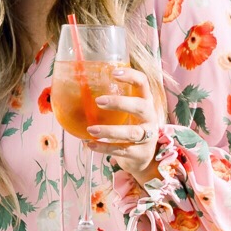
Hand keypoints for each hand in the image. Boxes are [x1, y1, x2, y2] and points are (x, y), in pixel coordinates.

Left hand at [87, 65, 163, 183]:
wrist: (144, 157)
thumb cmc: (131, 127)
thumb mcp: (128, 112)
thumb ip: (114, 102)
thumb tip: (81, 89)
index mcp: (146, 102)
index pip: (143, 83)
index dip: (131, 76)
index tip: (113, 73)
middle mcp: (150, 117)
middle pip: (140, 106)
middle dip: (120, 103)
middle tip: (98, 101)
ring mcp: (147, 137)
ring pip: (131, 132)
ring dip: (109, 130)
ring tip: (91, 129)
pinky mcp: (139, 153)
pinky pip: (122, 150)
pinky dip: (105, 147)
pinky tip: (90, 144)